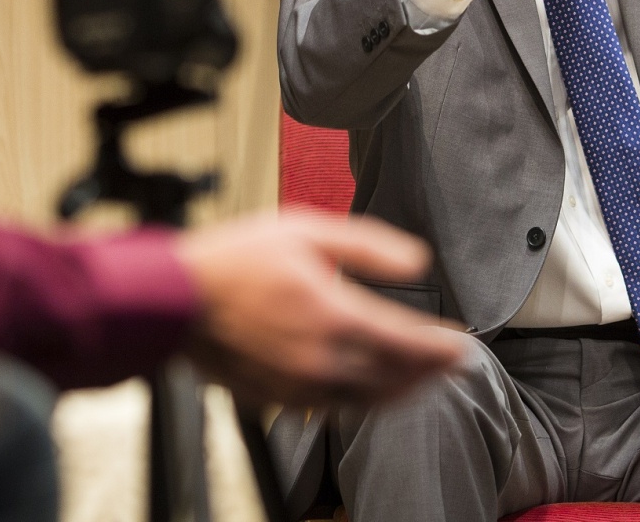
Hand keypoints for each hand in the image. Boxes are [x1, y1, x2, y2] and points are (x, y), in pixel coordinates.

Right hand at [174, 211, 465, 407]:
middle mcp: (320, 358)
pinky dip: (362, 401)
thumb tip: (416, 260)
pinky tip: (369, 389)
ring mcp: (298, 383)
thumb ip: (367, 245)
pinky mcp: (278, 397)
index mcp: (332, 315)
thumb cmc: (234, 259)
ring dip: (401, 391)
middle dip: (429, 372)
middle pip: (393, 377)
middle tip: (451, 365)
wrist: (176, 297)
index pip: (406, 341)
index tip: (463, 346)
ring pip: (367, 400)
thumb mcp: (306, 229)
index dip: (441, 348)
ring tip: (420, 380)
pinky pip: (334, 408)